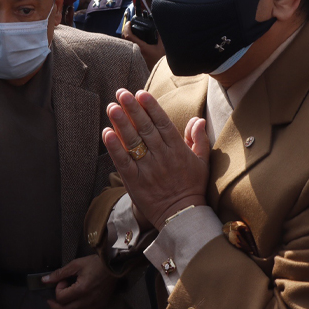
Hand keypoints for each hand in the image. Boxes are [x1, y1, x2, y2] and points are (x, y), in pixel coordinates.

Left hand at [43, 255, 116, 308]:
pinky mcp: (99, 308)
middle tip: (50, 301)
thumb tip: (44, 280)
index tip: (62, 282)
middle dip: (55, 307)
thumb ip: (59, 274)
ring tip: (57, 308)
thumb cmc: (94, 264)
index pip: (62, 298)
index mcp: (82, 289)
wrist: (113, 267)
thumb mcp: (75, 264)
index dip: (58, 290)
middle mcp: (88, 301)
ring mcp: (95, 306)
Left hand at [102, 89, 209, 228]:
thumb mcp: (202, 162)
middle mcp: (162, 156)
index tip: (141, 93)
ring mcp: (147, 169)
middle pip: (145, 128)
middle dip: (132, 109)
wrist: (182, 215)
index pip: (162, 123)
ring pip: (133, 142)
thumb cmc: (193, 187)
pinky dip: (114, 147)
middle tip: (121, 93)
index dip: (151, 107)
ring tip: (112, 107)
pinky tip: (106, 133)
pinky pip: (123, 161)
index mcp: (178, 150)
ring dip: (121, 123)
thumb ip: (199, 139)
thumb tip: (198, 120)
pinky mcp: (135, 181)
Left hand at [122, 21, 166, 70]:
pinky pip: (126, 49)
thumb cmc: (160, 61)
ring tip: (130, 32)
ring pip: (124, 44)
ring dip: (126, 37)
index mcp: (140, 48)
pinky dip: (127, 43)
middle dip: (125, 31)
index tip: (129, 23)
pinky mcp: (132, 59)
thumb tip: (158, 28)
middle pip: (124, 39)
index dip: (127, 27)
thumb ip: (160, 37)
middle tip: (129, 26)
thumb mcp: (162, 47)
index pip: (128, 36)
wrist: (158, 73)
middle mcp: (134, 52)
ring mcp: (132, 56)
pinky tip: (132, 41)